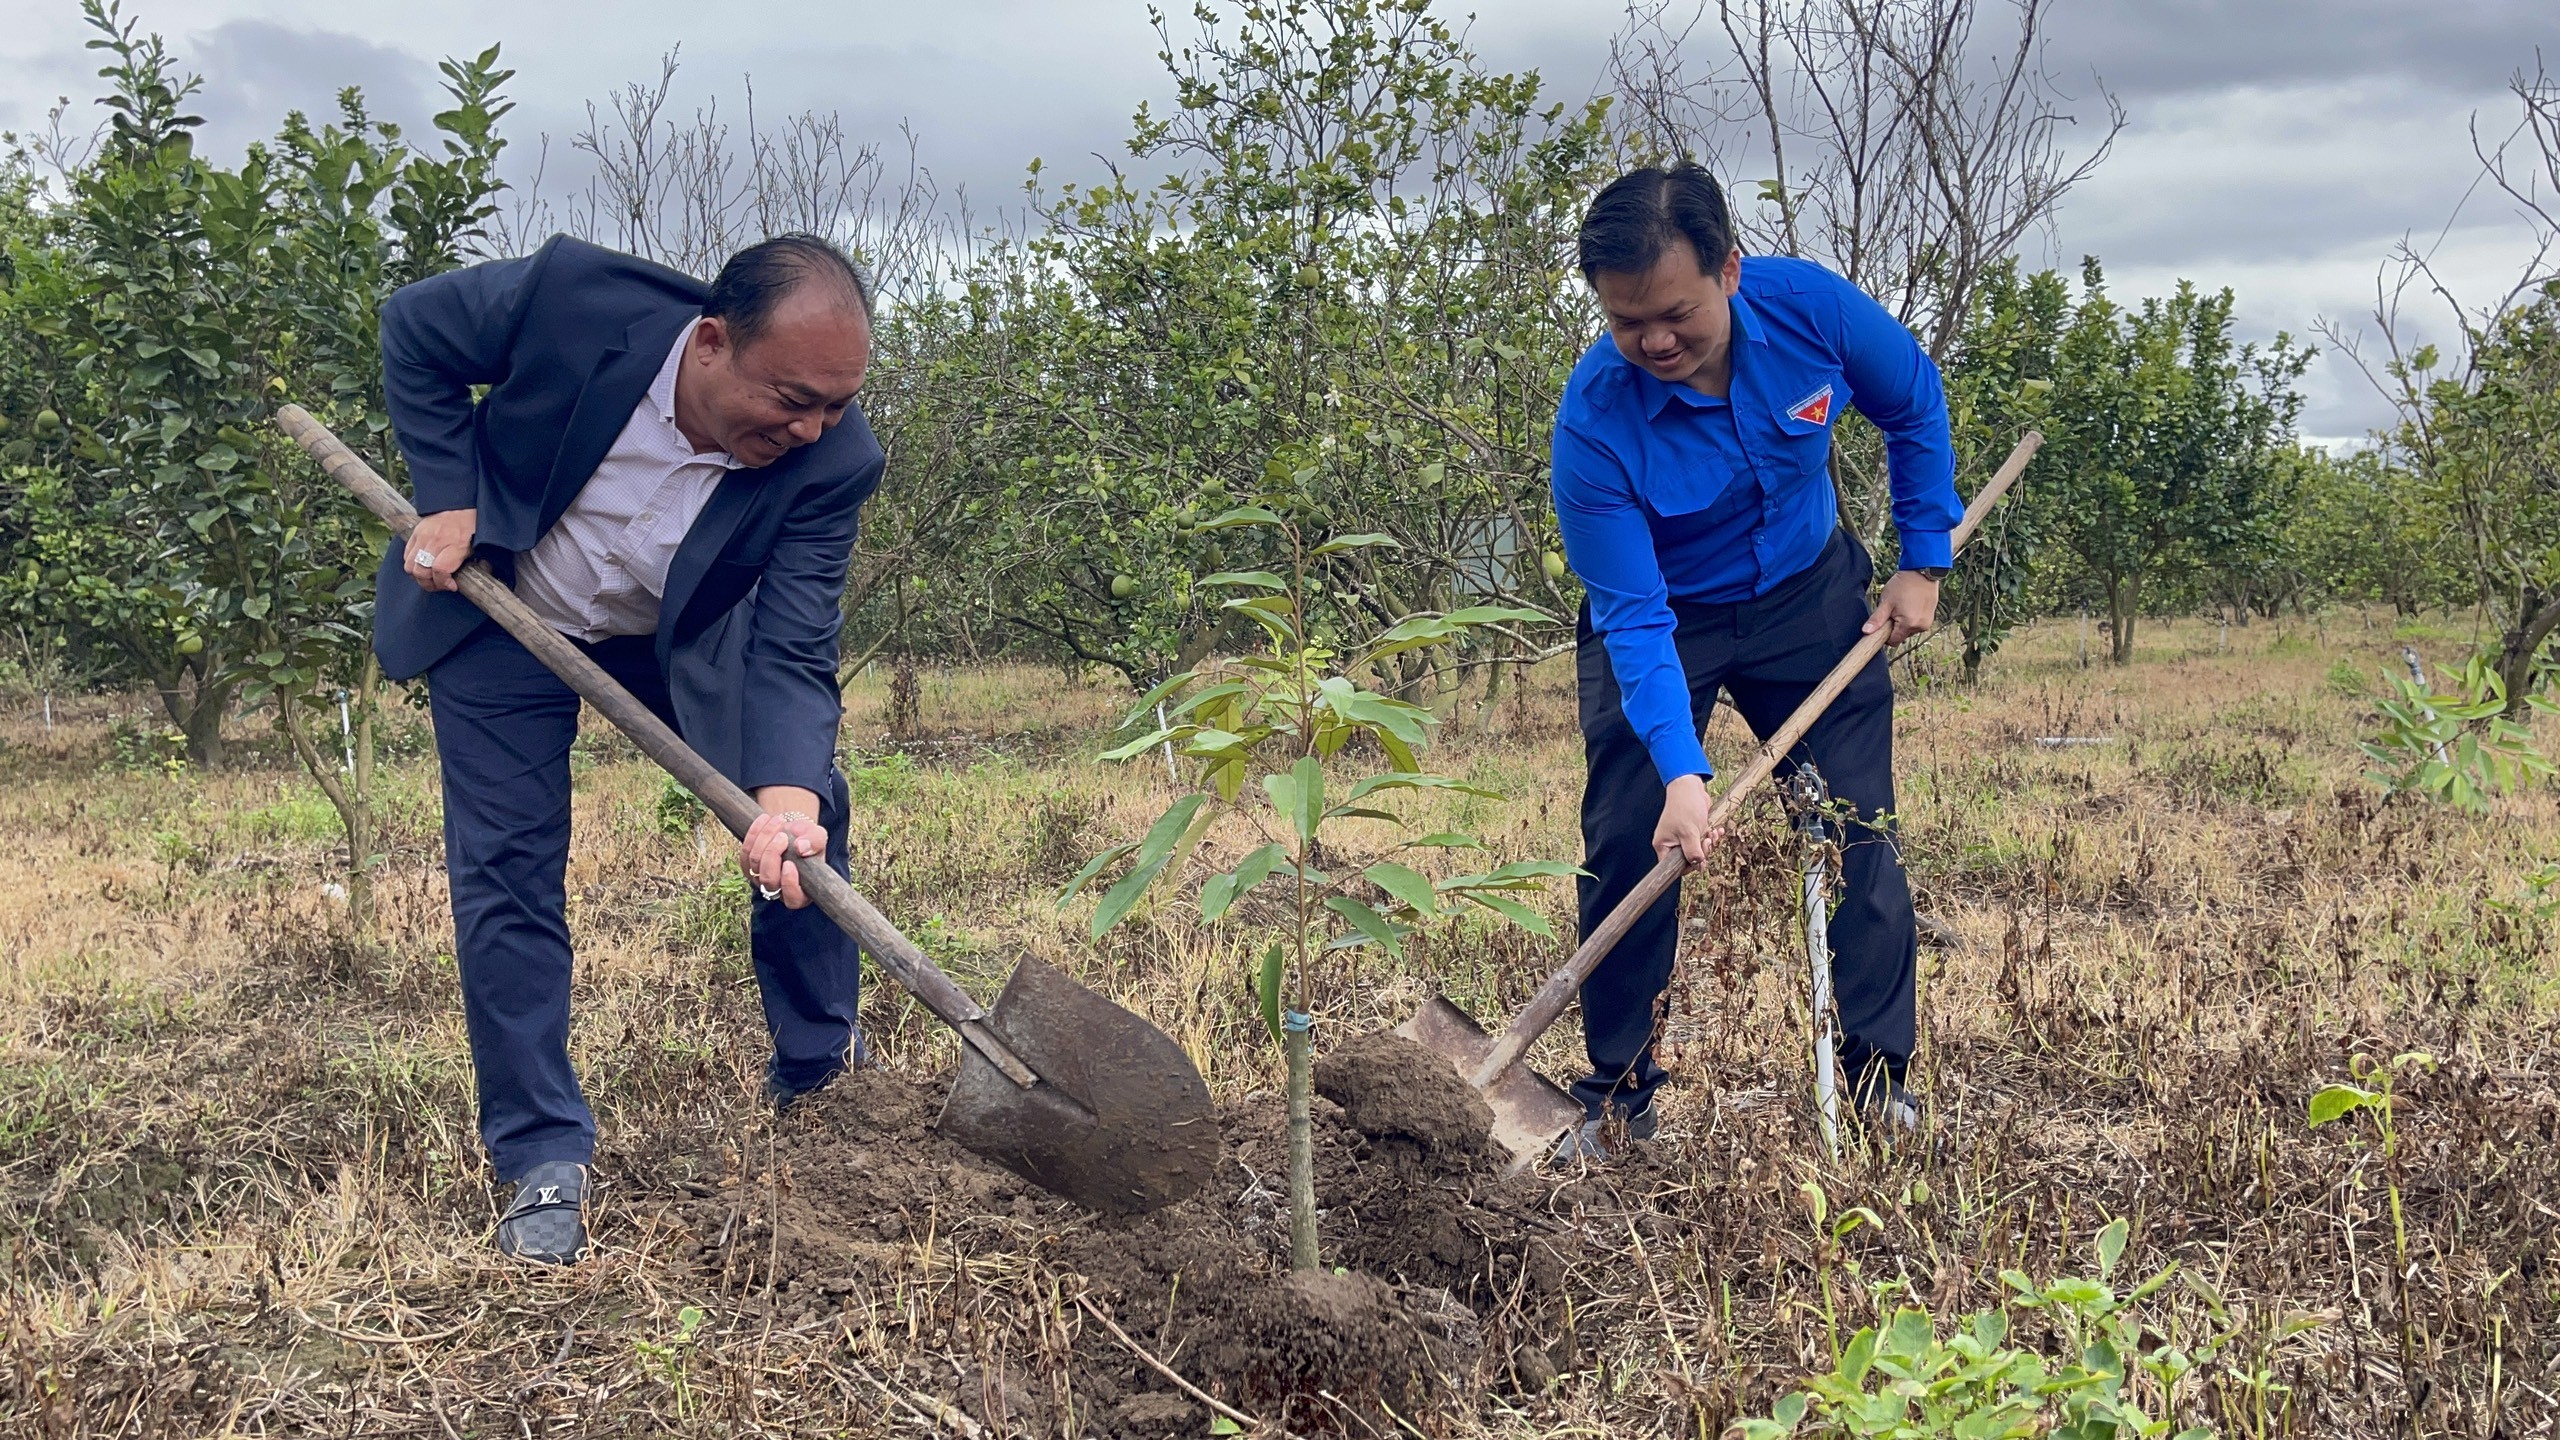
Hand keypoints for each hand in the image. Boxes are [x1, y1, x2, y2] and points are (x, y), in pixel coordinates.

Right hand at [403, 508, 477, 592]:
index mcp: (456, 543)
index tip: (451, 586)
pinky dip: (413, 565)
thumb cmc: (471, 527)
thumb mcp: (476, 546)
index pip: (440, 569)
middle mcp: (436, 540)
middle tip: (439, 584)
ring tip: (430, 577)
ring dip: (419, 576)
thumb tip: (461, 583)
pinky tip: (424, 565)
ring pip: (410, 566)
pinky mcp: (414, 534)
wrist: (458, 506)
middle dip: (430, 584)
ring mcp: (422, 537)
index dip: (443, 583)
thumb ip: (470, 564)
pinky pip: (406, 555)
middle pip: (421, 571)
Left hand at [740, 785, 826, 908]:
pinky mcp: (748, 867)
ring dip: (764, 838)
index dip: (789, 884)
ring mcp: (760, 880)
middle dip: (772, 854)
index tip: (789, 864)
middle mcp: (779, 890)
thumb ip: (815, 842)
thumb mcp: (818, 838)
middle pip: (769, 879)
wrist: (793, 832)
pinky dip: (754, 833)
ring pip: (755, 863)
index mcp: (801, 891)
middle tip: (783, 835)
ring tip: (778, 821)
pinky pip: (745, 852)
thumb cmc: (808, 840)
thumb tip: (801, 848)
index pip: (793, 899)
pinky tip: (765, 820)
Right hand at [1653, 773, 1726, 867]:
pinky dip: (1709, 836)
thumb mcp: (1690, 833)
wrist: (1690, 787)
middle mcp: (1671, 842)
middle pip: (1688, 859)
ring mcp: (1681, 837)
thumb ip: (1693, 852)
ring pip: (1697, 850)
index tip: (1698, 860)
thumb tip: (1698, 865)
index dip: (1688, 867)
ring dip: (1708, 844)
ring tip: (1711, 834)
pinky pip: (1701, 840)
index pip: (1673, 867)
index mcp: (1663, 845)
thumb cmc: (1684, 807)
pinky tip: (1715, 831)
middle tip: (1706, 842)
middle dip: (1701, 852)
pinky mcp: (1691, 831)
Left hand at [1865, 570, 1940, 645]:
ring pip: (1909, 629)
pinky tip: (1910, 604)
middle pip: (1902, 635)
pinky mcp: (1931, 617)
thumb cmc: (1903, 585)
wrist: (1922, 571)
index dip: (1885, 634)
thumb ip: (1877, 619)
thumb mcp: (1886, 602)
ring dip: (1904, 621)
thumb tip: (1866, 632)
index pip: (1893, 641)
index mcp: (1909, 624)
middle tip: (1894, 609)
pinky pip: (1917, 622)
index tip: (1883, 622)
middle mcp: (1920, 627)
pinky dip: (1911, 617)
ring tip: (1903, 604)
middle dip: (1895, 626)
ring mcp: (1927, 622)